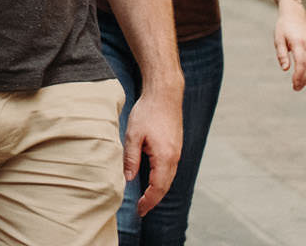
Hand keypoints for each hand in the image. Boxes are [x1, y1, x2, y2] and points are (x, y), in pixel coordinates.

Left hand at [123, 84, 181, 216]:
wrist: (164, 95)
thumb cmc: (147, 112)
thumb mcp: (133, 134)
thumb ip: (131, 158)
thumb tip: (129, 179)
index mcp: (165, 157)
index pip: (158, 187)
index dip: (149, 201)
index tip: (140, 210)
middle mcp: (174, 158)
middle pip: (165, 186)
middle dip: (153, 200)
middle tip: (141, 210)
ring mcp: (177, 152)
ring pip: (169, 178)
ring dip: (158, 190)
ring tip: (146, 199)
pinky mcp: (176, 147)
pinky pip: (170, 169)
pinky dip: (162, 179)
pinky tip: (153, 180)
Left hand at [275, 0, 305, 89]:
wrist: (294, 17)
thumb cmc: (283, 29)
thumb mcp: (278, 39)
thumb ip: (282, 54)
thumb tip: (285, 69)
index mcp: (298, 43)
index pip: (301, 63)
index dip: (299, 75)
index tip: (294, 84)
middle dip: (303, 79)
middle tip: (296, 88)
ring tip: (299, 86)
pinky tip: (304, 78)